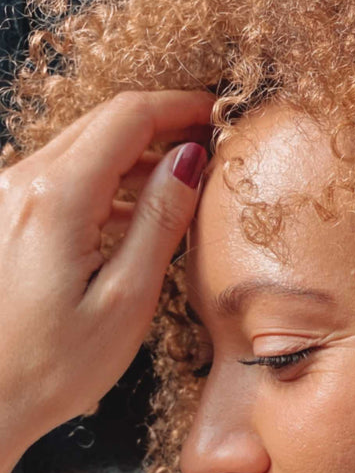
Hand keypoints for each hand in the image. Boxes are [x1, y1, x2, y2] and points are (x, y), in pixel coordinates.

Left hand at [0, 89, 213, 472]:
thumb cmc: (52, 367)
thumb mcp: (126, 299)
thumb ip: (158, 222)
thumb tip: (189, 163)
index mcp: (56, 199)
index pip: (128, 118)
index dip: (179, 106)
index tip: (216, 111)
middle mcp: (22, 185)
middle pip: (102, 124)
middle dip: (160, 122)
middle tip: (208, 140)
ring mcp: (6, 199)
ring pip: (82, 148)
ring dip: (134, 153)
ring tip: (180, 179)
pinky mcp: (5, 219)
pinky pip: (62, 178)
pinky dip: (105, 181)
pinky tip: (133, 211)